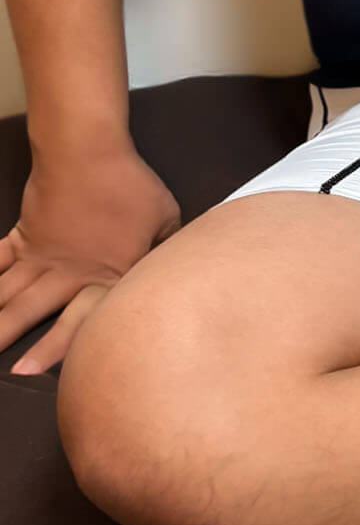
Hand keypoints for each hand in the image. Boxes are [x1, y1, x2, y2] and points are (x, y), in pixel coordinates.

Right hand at [0, 145, 181, 375]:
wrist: (87, 151)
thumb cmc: (131, 187)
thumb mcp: (164, 220)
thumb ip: (166, 250)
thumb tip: (177, 268)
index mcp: (104, 274)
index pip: (82, 320)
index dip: (57, 349)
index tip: (30, 374)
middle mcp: (66, 272)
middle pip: (33, 311)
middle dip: (8, 338)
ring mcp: (41, 254)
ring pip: (10, 292)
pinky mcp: (25, 233)